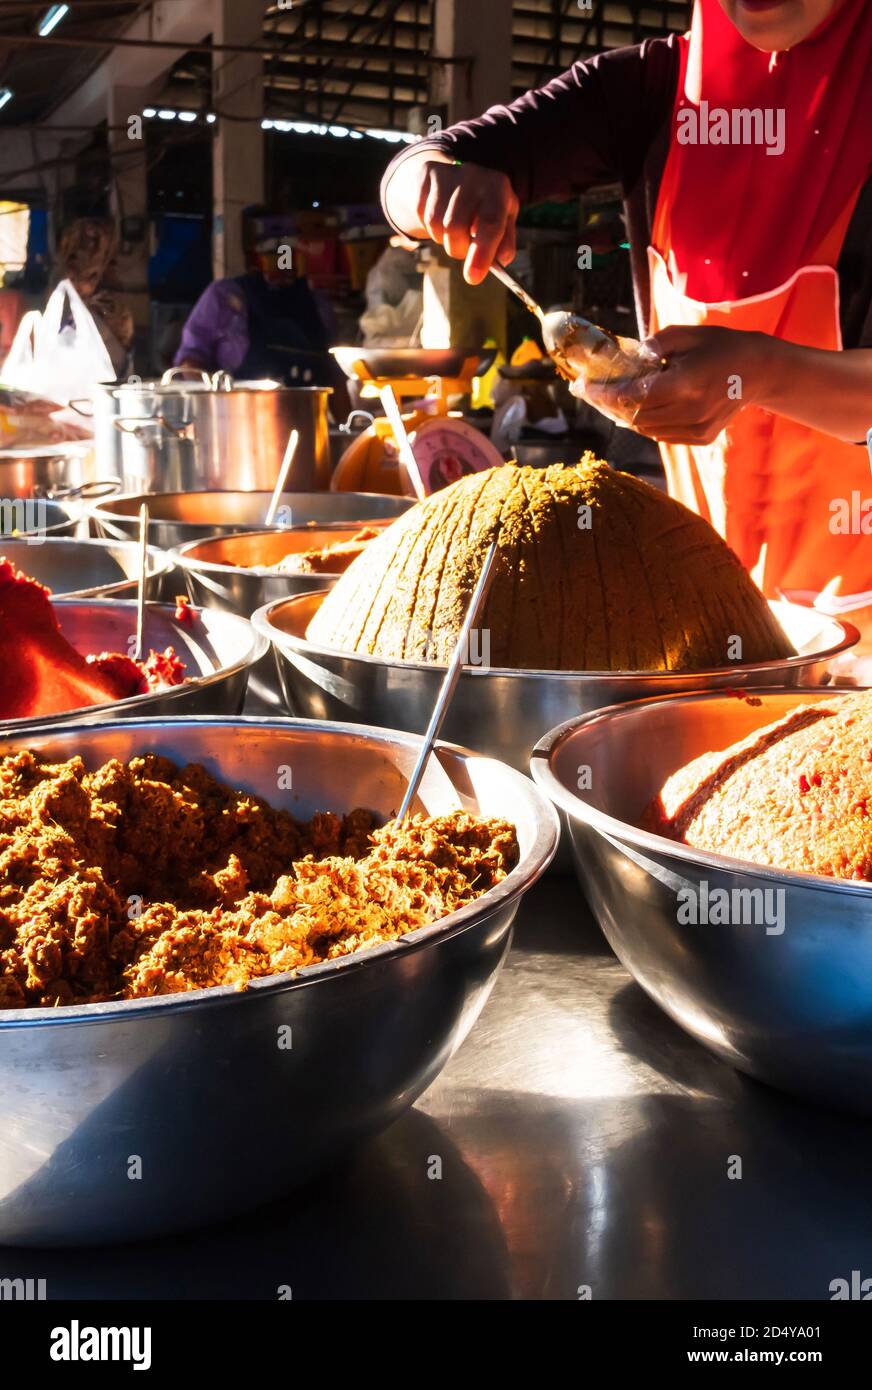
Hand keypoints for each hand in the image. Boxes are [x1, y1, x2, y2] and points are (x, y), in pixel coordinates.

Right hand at [387, 154, 518, 283]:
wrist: (456, 177)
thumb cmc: (485, 206)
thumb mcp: (503, 219)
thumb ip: (505, 241)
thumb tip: (502, 260)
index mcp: (498, 187)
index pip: (490, 224)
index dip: (481, 253)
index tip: (473, 277)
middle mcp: (474, 175)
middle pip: (456, 226)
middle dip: (457, 249)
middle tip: (463, 251)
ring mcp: (448, 173)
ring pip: (436, 224)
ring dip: (443, 240)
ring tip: (453, 232)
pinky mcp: (427, 174)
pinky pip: (422, 215)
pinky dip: (430, 227)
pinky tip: (441, 219)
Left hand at [572, 325, 764, 443]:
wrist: (757, 371)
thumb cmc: (719, 346)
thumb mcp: (685, 335)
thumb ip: (654, 346)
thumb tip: (625, 359)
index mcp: (686, 384)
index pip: (633, 395)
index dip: (603, 393)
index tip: (581, 386)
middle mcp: (690, 412)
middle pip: (634, 415)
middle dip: (606, 405)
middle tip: (588, 392)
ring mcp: (696, 429)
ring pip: (644, 429)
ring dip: (622, 415)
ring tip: (606, 399)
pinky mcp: (700, 438)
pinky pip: (660, 435)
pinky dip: (642, 423)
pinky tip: (633, 408)